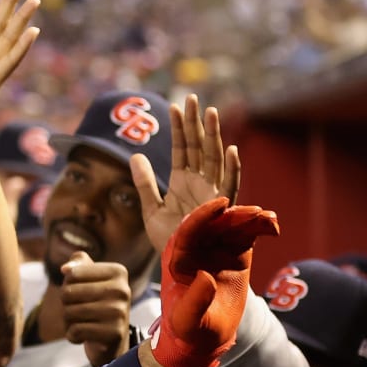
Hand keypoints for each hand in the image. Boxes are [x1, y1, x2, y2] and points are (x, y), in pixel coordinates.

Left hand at [59, 252, 132, 366]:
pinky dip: (72, 335)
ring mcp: (120, 312)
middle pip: (68, 292)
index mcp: (118, 271)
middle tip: (79, 310)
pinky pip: (75, 331)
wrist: (110, 339)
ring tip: (82, 322)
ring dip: (68, 321)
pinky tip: (84, 336)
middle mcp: (122, 289)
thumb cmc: (96, 303)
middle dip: (66, 304)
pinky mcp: (114, 333)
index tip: (81, 293)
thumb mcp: (89, 278)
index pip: (72, 274)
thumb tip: (65, 269)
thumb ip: (77, 264)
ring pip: (69, 312)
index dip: (67, 285)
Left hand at [132, 93, 239, 252]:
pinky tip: (230, 150)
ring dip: (214, 136)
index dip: (178, 128)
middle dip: (195, 123)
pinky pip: (230, 186)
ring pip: (215, 159)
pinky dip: (232, 169)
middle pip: (198, 147)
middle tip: (191, 99)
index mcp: (183, 182)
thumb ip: (145, 183)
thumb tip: (135, 155)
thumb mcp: (151, 210)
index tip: (173, 106)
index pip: (182, 148)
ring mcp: (213, 194)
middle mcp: (200, 183)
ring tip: (210, 113)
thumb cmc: (172, 242)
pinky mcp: (223, 209)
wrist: (183, 267)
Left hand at [151, 198, 279, 366]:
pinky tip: (273, 227)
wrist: (203, 338)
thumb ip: (195, 300)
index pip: (188, 231)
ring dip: (250, 219)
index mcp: (178, 259)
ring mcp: (217, 250)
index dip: (204, 215)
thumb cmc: (188, 329)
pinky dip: (259, 228)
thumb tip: (206, 276)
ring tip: (269, 219)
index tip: (222, 204)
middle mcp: (196, 249)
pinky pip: (247, 236)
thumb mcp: (188, 319)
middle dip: (234, 217)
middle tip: (255, 213)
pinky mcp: (235, 255)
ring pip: (233, 227)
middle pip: (214, 224)